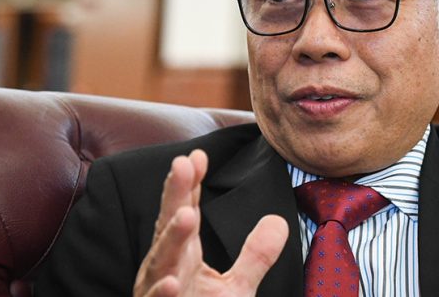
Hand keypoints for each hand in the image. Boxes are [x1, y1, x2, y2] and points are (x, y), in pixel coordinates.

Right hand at [133, 150, 288, 296]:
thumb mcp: (235, 289)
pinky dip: (163, 294)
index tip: (197, 155)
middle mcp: (166, 271)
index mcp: (182, 258)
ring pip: (161, 264)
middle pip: (169, 227)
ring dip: (172, 240)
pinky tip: (173, 282)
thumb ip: (254, 256)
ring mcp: (160, 295)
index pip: (184, 212)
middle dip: (175, 196)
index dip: (189, 184)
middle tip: (183, 163)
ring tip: (186, 215)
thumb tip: (278, 221)